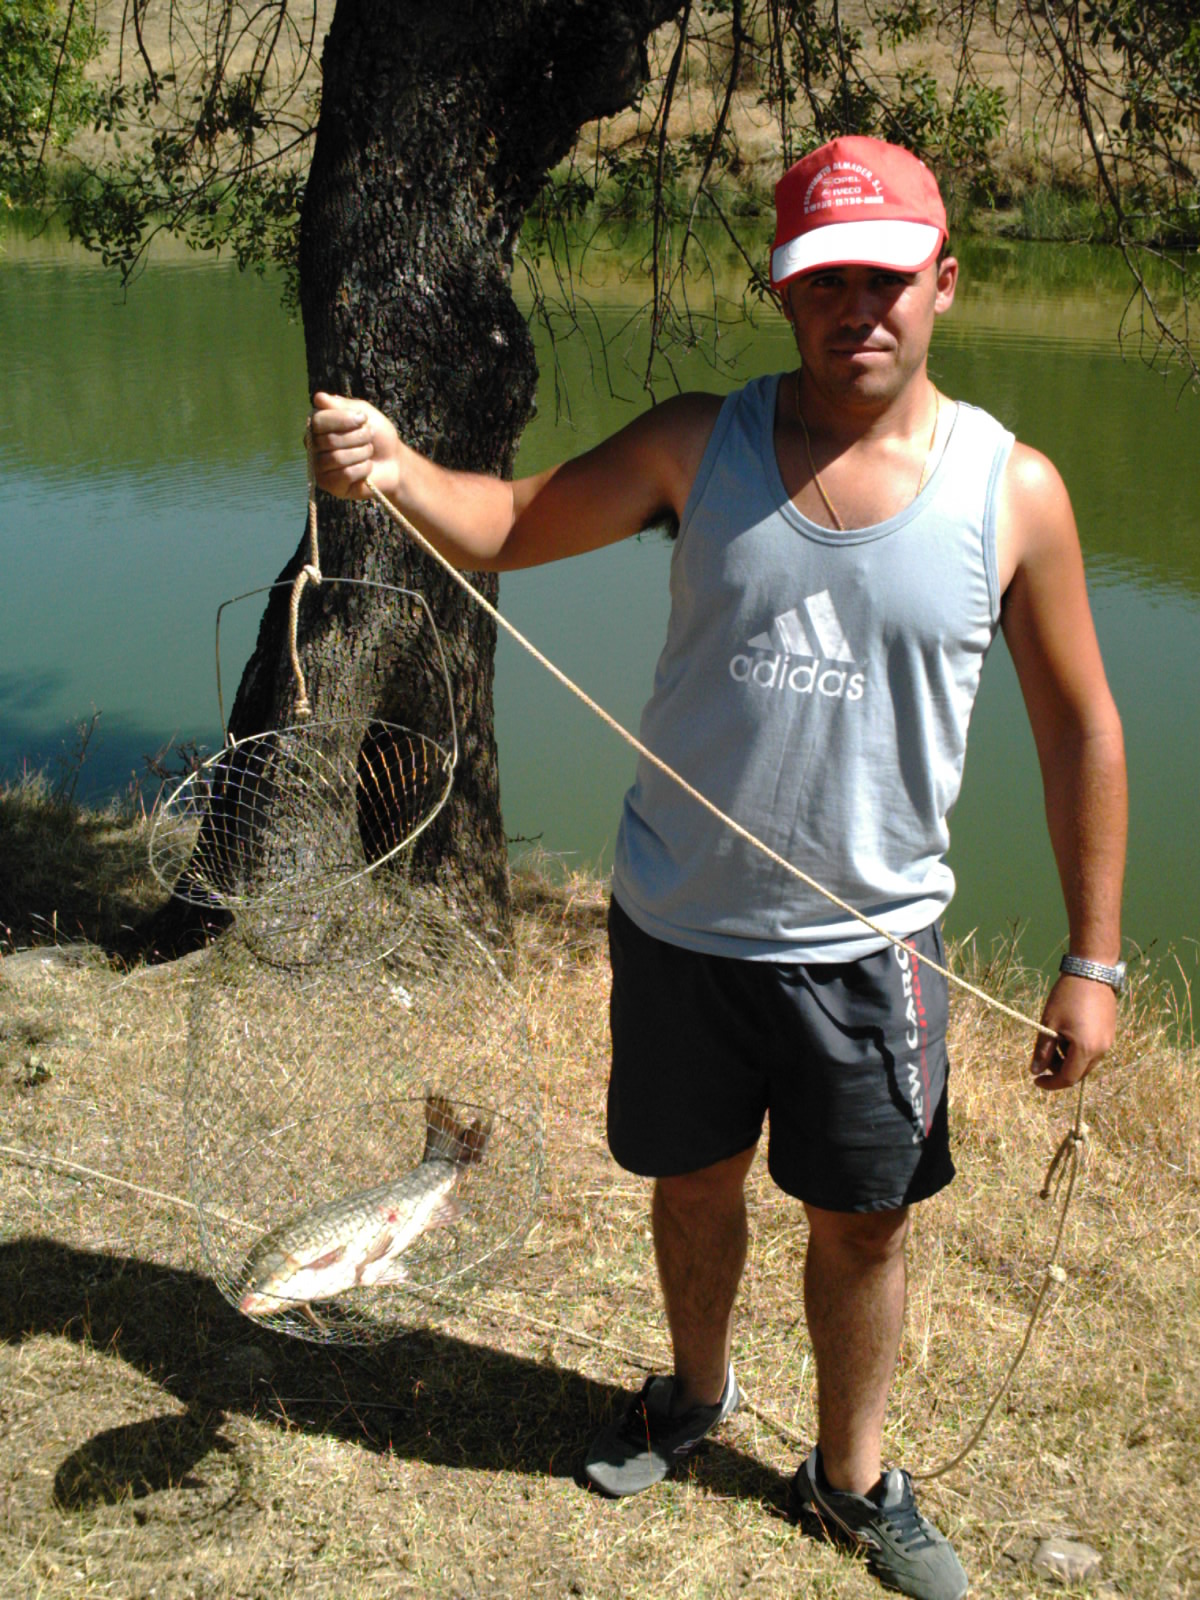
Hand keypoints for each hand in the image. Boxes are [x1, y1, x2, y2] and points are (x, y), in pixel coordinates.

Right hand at [307, 392, 401, 499]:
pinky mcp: (330, 485)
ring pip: (337, 458)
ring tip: (368, 453)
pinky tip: (367, 468)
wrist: (394, 462)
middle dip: (357, 437)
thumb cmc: (377, 436)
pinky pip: (344, 475)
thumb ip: (341, 405)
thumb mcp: (363, 412)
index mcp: (318, 426)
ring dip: (361, 453)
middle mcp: (314, 446)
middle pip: (329, 440)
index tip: (363, 419)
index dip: (342, 419)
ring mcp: (320, 467)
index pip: (318, 420)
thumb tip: (318, 398)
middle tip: (369, 438)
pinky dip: (362, 469)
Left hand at [1029, 973, 1116, 1090]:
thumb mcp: (1049, 1024)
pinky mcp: (1110, 1033)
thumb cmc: (1067, 997)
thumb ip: (1042, 1050)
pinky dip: (1078, 1050)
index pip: (1068, 1078)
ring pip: (1086, 1062)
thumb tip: (1035, 1072)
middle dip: (1058, 1070)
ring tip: (1054, 1037)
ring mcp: (1108, 1042)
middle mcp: (1102, 1050)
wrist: (1091, 972)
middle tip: (1042, 1056)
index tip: (1036, 1080)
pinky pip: (1093, 1050)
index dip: (1051, 1083)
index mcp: (1086, 1049)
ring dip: (1068, 1059)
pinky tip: (1067, 1033)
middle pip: (1078, 1073)